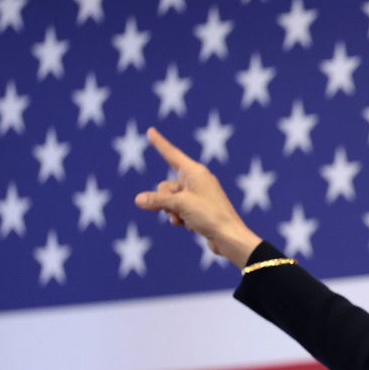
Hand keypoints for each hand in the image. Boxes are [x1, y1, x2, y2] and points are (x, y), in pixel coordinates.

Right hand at [134, 128, 261, 267]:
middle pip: (165, 186)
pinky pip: (178, 211)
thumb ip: (157, 200)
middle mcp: (197, 181)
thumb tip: (139, 200)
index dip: (160, 143)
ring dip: (173, 213)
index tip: (150, 131)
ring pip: (170, 201)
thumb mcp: (180, 205)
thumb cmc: (210, 216)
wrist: (229, 238)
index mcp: (195, 172)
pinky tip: (191, 226)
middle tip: (178, 210)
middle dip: (165, 201)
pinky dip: (180, 219)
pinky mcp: (198, 210)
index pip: (172, 154)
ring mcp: (197, 196)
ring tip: (186, 220)